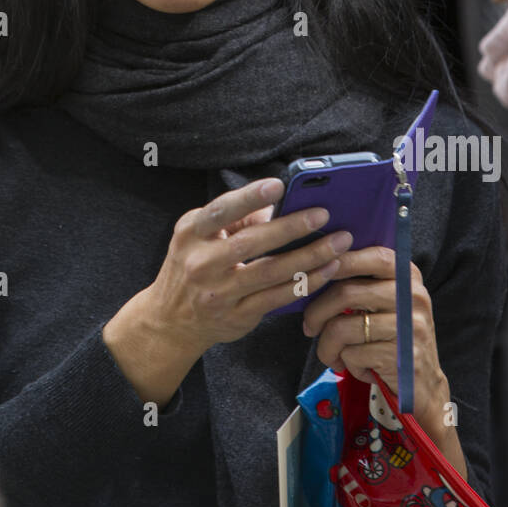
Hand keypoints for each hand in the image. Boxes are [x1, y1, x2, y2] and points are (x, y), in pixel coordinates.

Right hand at [103, 178, 352, 407]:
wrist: (170, 321)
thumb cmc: (192, 266)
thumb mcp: (199, 236)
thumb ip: (235, 220)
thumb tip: (280, 204)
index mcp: (191, 233)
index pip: (221, 211)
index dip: (249, 197)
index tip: (279, 185)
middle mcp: (201, 263)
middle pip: (251, 243)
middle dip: (291, 227)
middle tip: (322, 214)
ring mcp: (219, 293)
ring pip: (270, 272)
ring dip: (309, 257)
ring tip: (337, 243)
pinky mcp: (237, 316)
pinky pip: (277, 298)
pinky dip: (305, 283)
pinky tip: (326, 271)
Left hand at [301, 247, 465, 472]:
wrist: (423, 385)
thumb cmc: (392, 338)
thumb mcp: (386, 303)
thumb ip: (362, 282)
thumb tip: (315, 268)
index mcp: (408, 277)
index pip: (373, 257)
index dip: (340, 261)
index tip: (314, 274)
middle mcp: (413, 297)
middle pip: (346, 293)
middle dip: (316, 312)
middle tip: (308, 327)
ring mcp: (410, 327)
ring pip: (343, 328)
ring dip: (327, 347)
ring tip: (332, 355)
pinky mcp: (402, 357)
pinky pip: (353, 355)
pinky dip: (347, 364)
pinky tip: (359, 368)